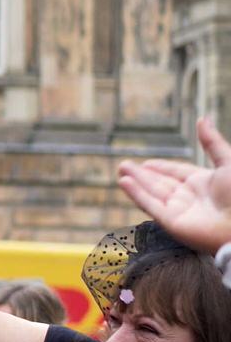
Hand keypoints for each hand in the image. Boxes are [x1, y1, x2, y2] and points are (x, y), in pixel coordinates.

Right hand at [117, 119, 230, 255]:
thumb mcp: (229, 162)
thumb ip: (212, 142)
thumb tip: (203, 118)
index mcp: (205, 184)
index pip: (178, 173)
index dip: (162, 167)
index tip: (146, 163)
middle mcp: (190, 197)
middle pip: (161, 183)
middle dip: (143, 174)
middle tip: (125, 165)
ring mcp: (180, 211)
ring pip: (153, 192)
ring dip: (136, 182)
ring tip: (121, 170)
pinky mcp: (171, 222)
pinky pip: (150, 205)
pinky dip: (136, 194)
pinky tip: (124, 183)